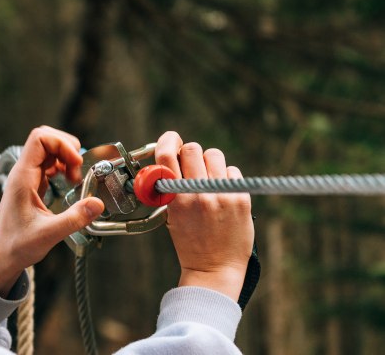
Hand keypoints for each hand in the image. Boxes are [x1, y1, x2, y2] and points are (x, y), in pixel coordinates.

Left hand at [0, 126, 104, 296]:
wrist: (2, 258)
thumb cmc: (16, 246)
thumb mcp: (48, 235)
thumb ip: (73, 219)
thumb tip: (97, 204)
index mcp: (22, 178)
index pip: (40, 139)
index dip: (62, 144)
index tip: (76, 164)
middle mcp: (23, 173)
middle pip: (46, 139)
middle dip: (67, 148)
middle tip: (78, 171)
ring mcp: (27, 178)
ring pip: (49, 151)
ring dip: (67, 158)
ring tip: (76, 179)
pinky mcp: (33, 185)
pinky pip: (50, 164)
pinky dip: (64, 167)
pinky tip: (70, 182)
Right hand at [155, 131, 253, 300]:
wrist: (215, 269)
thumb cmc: (191, 242)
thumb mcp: (171, 215)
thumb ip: (171, 188)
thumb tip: (176, 159)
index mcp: (176, 198)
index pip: (168, 155)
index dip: (168, 141)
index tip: (170, 139)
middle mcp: (198, 193)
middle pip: (193, 149)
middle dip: (190, 154)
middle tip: (191, 166)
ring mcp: (221, 195)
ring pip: (215, 155)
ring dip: (210, 163)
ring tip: (209, 180)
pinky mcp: (240, 198)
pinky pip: (232, 171)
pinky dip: (227, 177)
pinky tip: (223, 193)